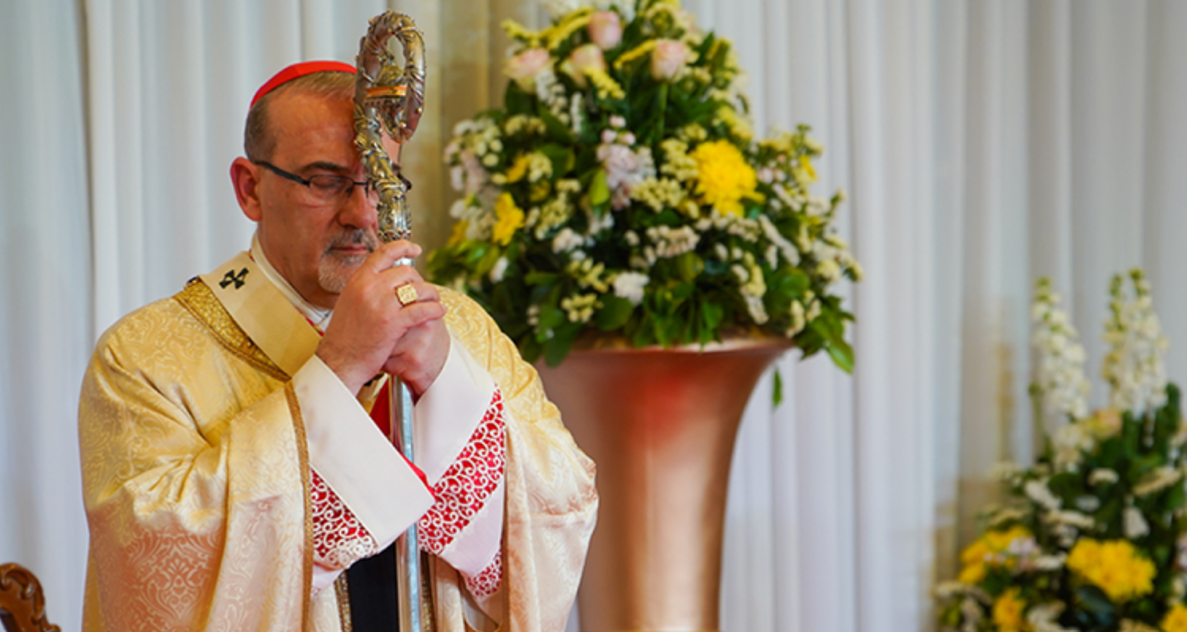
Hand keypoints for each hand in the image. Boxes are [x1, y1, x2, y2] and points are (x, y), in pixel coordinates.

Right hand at [316, 240, 447, 395]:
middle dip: (419, 281)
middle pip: (406, 271)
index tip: (415, 249)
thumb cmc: (344, 336)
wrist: (339, 361)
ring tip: (435, 301)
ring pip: (417, 289)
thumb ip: (366, 288)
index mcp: (358, 280)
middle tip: (425, 291)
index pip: (383, 253)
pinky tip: (439, 312)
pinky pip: (422, 309)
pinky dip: (435, 309)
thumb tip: (385, 278)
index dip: (403, 247)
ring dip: (431, 294)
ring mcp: (381, 304)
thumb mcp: (349, 302)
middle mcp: (369, 287)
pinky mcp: (393, 322)